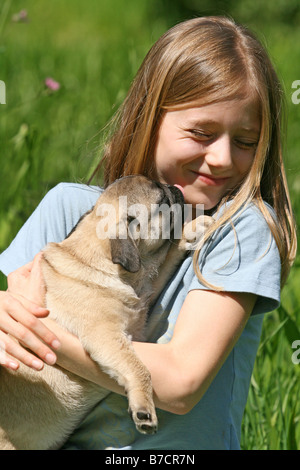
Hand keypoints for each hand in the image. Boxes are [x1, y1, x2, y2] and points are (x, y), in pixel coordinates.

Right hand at [0, 254, 60, 370]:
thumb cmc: (1, 302)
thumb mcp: (14, 299)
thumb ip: (30, 307)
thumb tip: (47, 312)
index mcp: (10, 304)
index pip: (31, 321)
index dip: (45, 333)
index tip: (57, 345)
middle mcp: (0, 316)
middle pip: (22, 334)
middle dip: (38, 348)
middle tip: (52, 360)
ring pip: (8, 345)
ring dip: (25, 357)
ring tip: (39, 366)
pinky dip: (4, 359)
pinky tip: (16, 367)